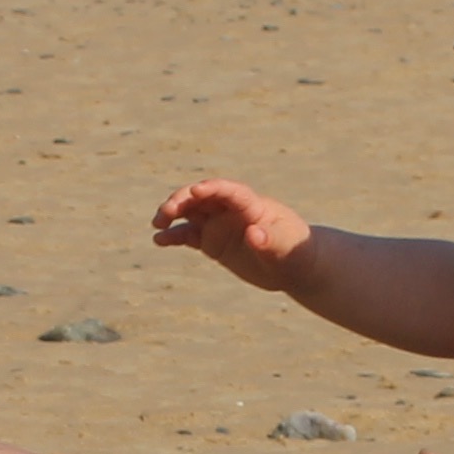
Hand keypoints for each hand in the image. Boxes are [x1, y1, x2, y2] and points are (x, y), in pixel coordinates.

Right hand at [151, 178, 310, 289]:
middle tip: (166, 212)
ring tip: (158, 225)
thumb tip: (253, 234)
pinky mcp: (213, 241)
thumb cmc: (295, 252)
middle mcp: (231, 210)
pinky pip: (189, 234)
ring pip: (190, 212)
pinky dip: (174, 236)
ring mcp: (220, 224)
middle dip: (182, 200)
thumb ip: (270, 240)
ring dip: (172, 214)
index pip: (228, 190)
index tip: (195, 191)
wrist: (294, 265)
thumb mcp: (286, 247)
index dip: (211, 188)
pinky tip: (160, 241)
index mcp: (252, 204)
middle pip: (202, 197)